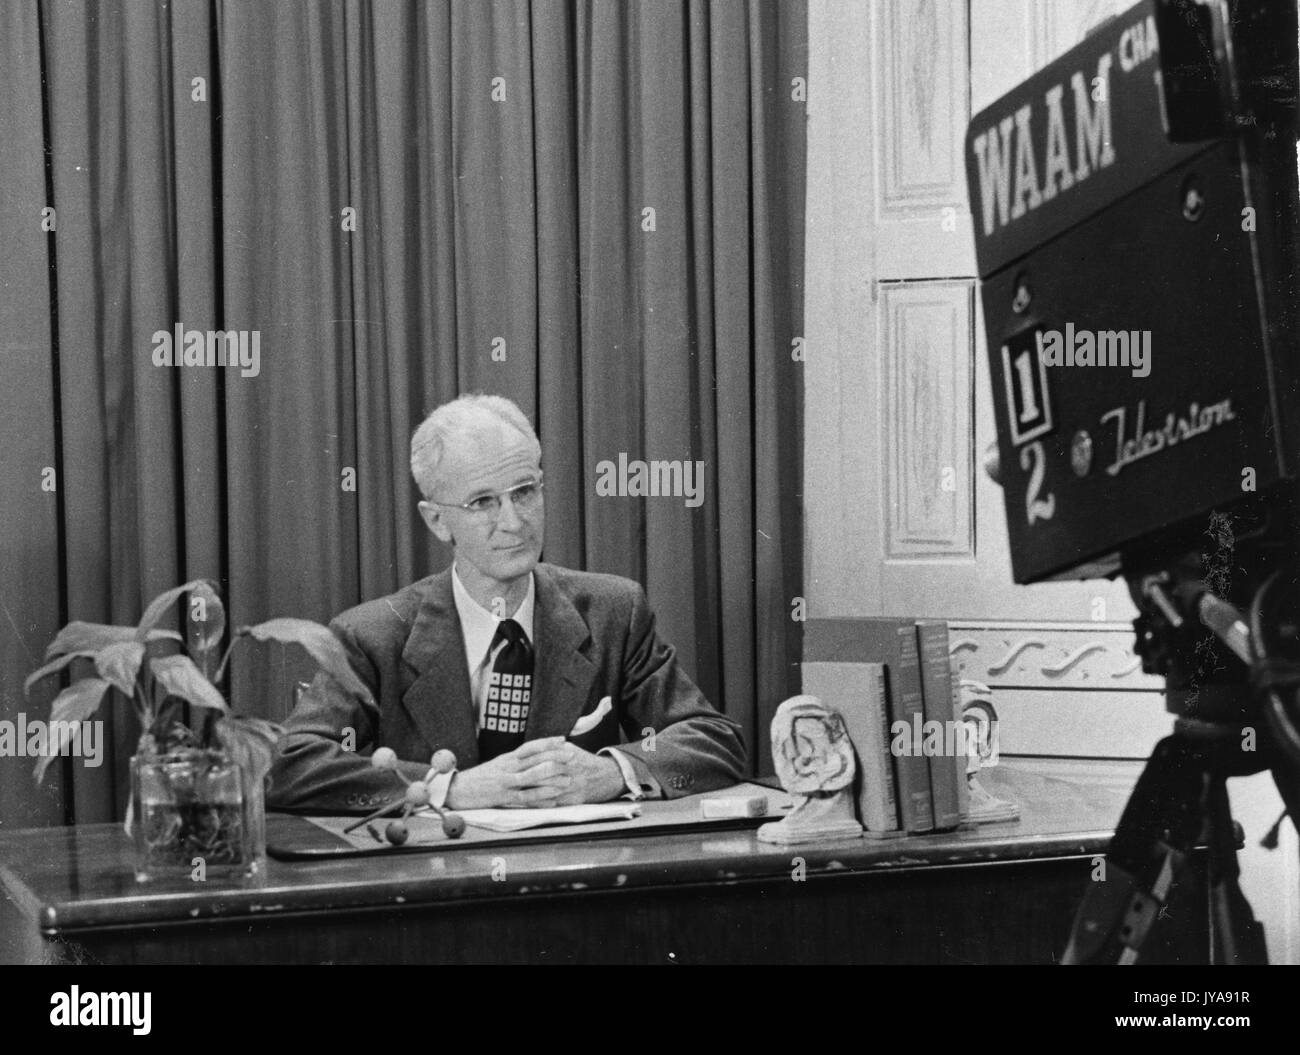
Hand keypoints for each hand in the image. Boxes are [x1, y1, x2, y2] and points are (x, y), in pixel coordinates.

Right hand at [446, 737, 624, 808]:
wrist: (456, 789)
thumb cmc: (479, 778)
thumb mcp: (498, 765)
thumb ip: (514, 761)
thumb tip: (533, 757)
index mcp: (507, 758)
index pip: (530, 747)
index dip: (547, 742)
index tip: (563, 739)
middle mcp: (507, 768)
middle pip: (534, 760)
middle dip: (555, 757)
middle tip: (573, 755)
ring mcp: (505, 783)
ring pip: (532, 779)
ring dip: (551, 780)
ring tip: (568, 780)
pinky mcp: (503, 798)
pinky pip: (524, 799)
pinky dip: (540, 800)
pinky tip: (553, 802)